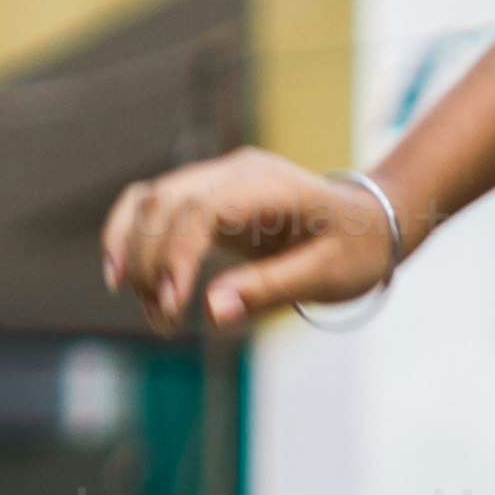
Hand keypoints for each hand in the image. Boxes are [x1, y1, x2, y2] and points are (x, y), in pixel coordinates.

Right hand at [97, 149, 399, 331]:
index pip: (198, 209)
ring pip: (147, 203)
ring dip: (134, 255)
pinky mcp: (204, 198)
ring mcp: (215, 180)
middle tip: (163, 321)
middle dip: (148, 263)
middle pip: (162, 203)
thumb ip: (270, 290)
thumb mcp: (326, 276)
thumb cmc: (356, 249)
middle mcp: (233, 172)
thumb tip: (212, 312)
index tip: (172, 306)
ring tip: (153, 312)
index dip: (175, 256)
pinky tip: (124, 279)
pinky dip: (131, 239)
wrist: (369, 222)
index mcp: (267, 186)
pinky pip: (152, 208)